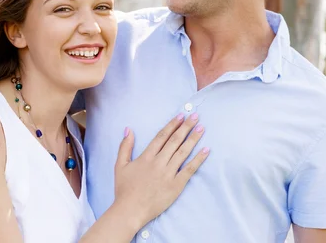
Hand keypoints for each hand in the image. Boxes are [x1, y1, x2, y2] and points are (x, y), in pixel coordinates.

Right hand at [113, 113, 208, 228]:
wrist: (130, 210)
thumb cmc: (124, 189)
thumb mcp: (120, 165)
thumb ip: (125, 146)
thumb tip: (128, 129)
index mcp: (146, 157)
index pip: (162, 136)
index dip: (172, 125)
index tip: (180, 116)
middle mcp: (159, 162)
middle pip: (175, 141)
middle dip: (185, 127)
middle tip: (195, 117)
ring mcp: (168, 174)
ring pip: (183, 152)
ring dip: (193, 139)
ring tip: (201, 128)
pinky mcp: (176, 185)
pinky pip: (189, 169)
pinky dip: (198, 159)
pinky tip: (205, 150)